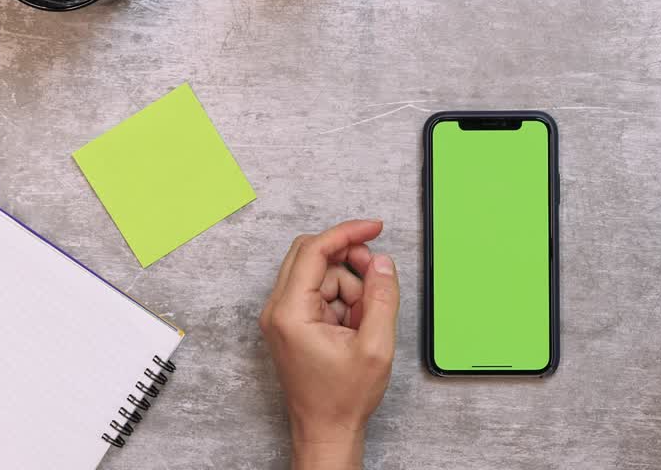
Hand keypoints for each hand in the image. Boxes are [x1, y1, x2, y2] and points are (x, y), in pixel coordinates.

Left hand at [259, 219, 399, 469]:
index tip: (375, 228)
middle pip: (312, 256)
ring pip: (320, 274)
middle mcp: (278, 310)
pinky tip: (354, 327)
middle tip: (377, 277)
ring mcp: (282, 317)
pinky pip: (319, 292)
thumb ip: (382, 297)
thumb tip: (382, 262)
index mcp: (290, 313)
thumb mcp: (376, 346)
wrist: (326, 431)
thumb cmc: (343, 399)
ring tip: (364, 323)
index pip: (314, 251)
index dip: (347, 233)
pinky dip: (343, 301)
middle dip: (349, 261)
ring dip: (349, 288)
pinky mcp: (291, 323)